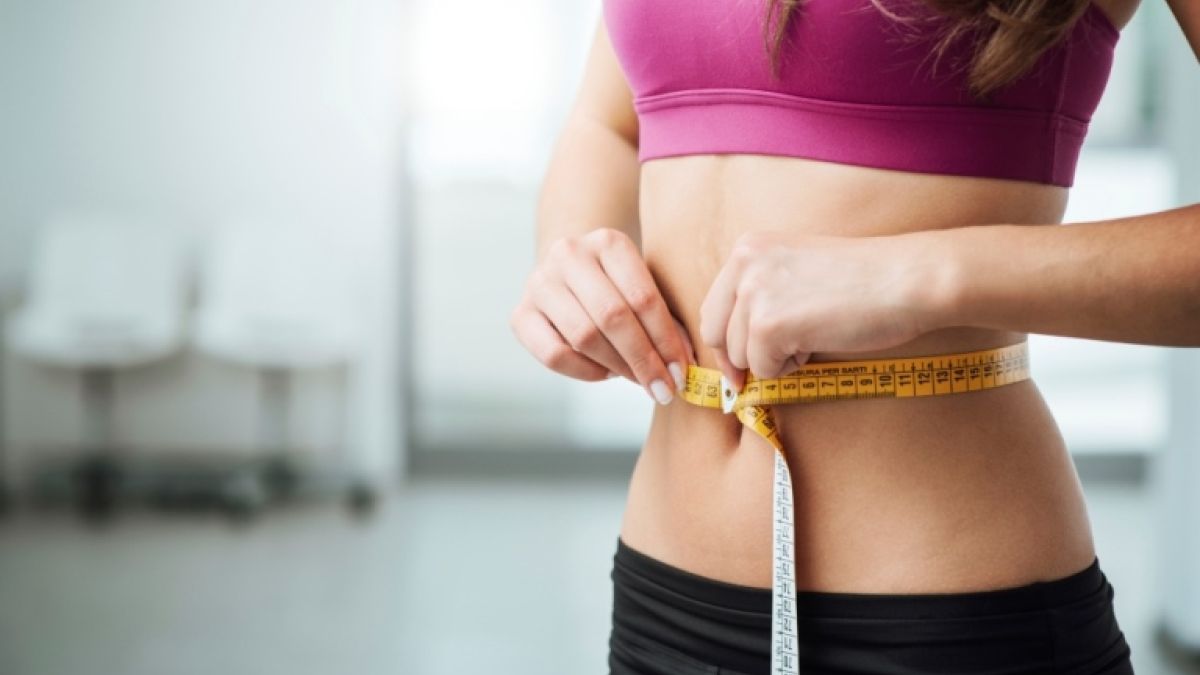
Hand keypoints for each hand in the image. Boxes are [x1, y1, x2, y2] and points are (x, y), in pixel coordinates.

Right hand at [510, 228, 695, 404]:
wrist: (569, 272)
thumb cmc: (619, 286)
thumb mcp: (644, 287)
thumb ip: (666, 320)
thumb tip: (684, 365)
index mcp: (608, 241)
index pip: (642, 297)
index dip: (665, 340)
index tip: (681, 372)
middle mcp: (569, 254)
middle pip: (612, 317)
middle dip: (643, 359)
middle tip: (664, 388)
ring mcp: (539, 282)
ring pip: (583, 336)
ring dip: (617, 367)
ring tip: (640, 381)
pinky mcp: (520, 314)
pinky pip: (554, 355)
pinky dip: (585, 371)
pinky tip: (607, 372)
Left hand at [699, 230, 944, 390]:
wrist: (906, 279)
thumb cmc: (864, 280)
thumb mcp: (796, 270)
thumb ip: (762, 295)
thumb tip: (734, 350)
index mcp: (748, 248)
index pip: (714, 307)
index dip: (726, 340)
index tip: (738, 364)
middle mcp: (743, 264)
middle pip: (715, 334)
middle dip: (738, 359)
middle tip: (764, 371)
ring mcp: (753, 294)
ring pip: (740, 356)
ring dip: (774, 360)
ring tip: (813, 337)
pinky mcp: (768, 325)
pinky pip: (764, 370)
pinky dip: (789, 369)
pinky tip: (818, 344)